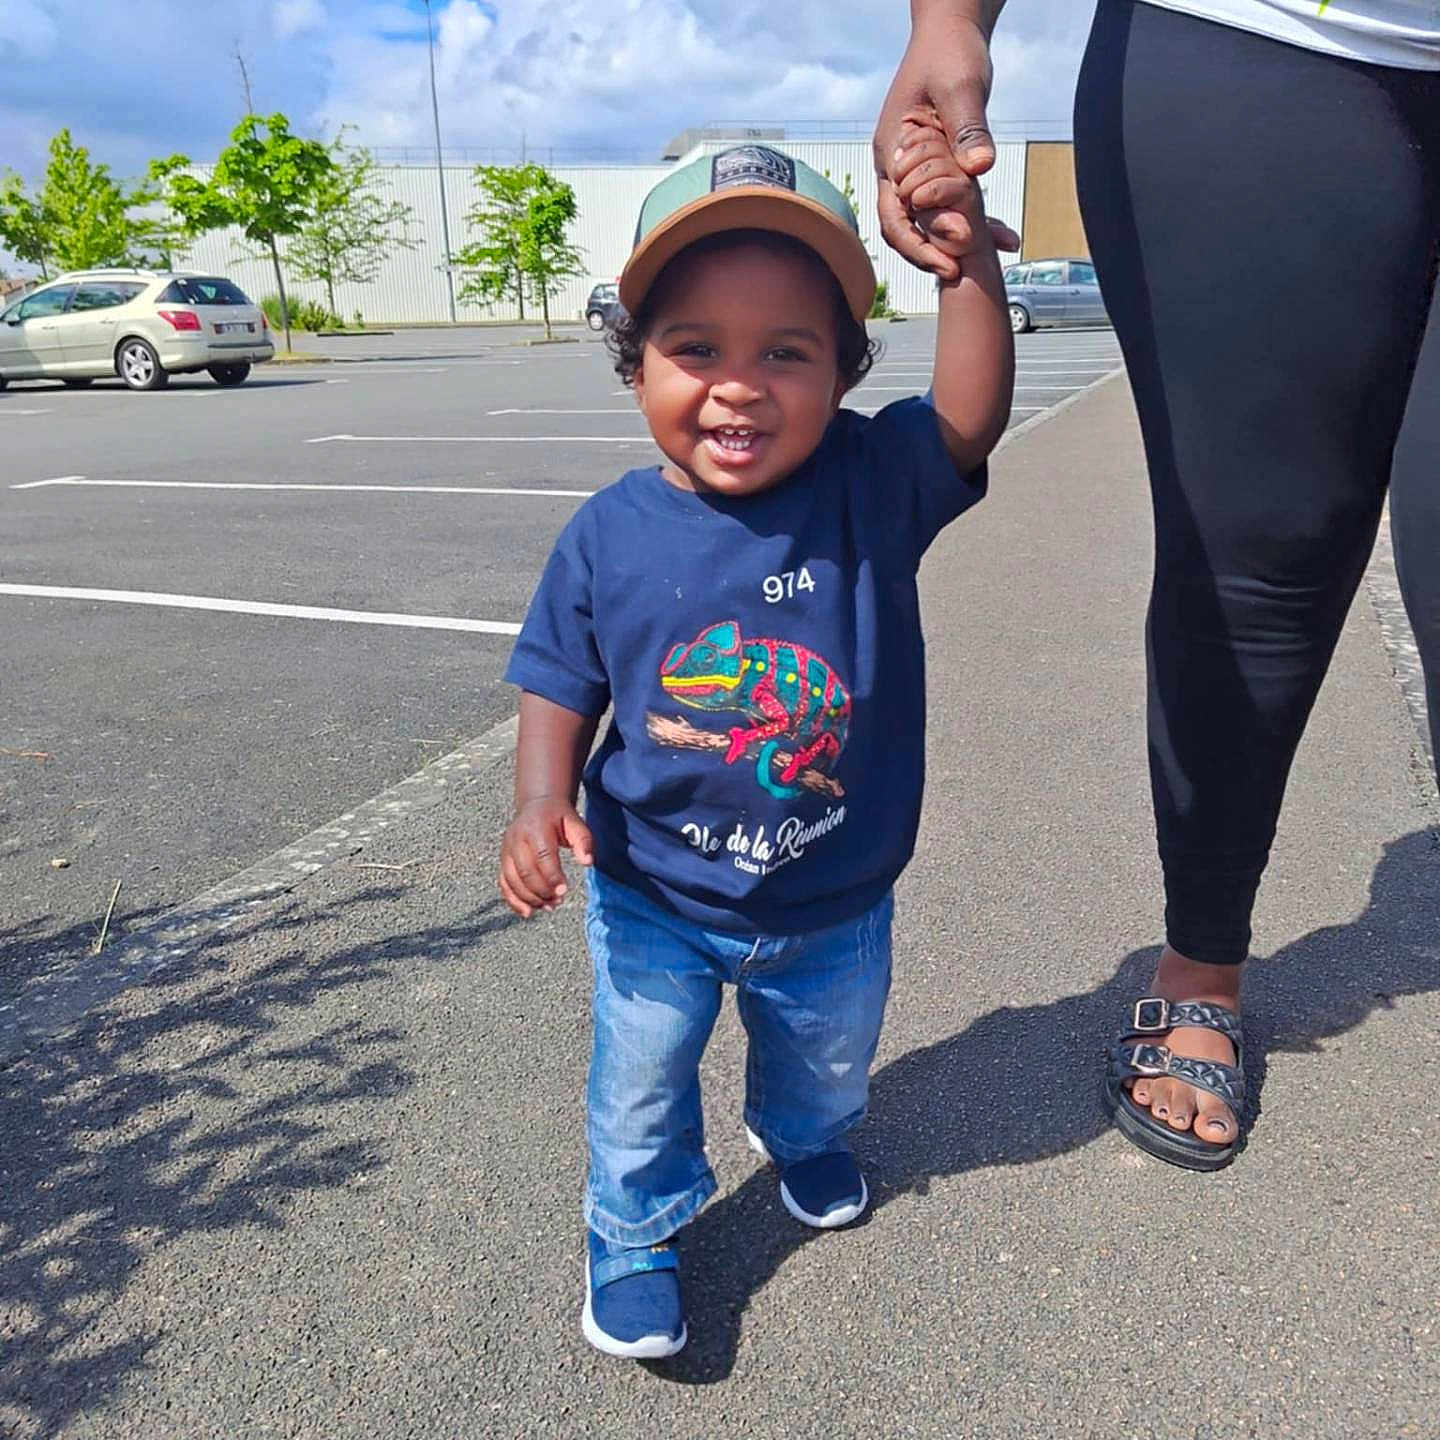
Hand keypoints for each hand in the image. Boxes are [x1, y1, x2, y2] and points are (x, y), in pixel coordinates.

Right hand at [499, 797, 593, 918]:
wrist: (537, 805)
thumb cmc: (559, 817)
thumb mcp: (575, 823)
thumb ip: (584, 841)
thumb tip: (588, 862)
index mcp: (536, 828)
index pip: (542, 856)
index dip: (552, 876)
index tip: (564, 891)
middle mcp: (517, 839)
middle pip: (525, 871)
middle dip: (541, 890)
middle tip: (558, 900)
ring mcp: (507, 850)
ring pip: (512, 880)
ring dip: (530, 898)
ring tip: (549, 906)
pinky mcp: (503, 860)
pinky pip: (504, 884)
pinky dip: (513, 900)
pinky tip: (528, 912)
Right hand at [873, 15, 1017, 275]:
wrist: (951, 29)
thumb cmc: (950, 52)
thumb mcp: (962, 87)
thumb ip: (968, 131)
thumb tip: (980, 171)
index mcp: (892, 153)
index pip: (896, 215)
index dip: (920, 244)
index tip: (950, 262)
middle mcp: (897, 167)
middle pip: (905, 226)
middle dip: (932, 251)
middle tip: (962, 273)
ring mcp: (914, 168)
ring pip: (928, 218)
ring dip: (955, 240)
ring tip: (990, 259)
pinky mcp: (935, 165)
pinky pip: (949, 200)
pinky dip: (972, 217)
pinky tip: (1002, 233)